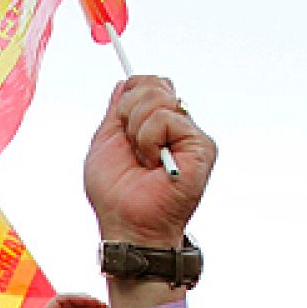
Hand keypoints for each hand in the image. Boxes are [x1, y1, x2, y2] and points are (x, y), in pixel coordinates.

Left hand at [84, 76, 213, 244]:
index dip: (128, 98)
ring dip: (137, 131)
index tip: (121, 127)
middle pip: (153, 84)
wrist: (128, 225)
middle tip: (132, 149)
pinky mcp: (201, 145)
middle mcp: (176, 126)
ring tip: (143, 161)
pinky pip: (166, 117)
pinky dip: (148, 140)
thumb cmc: (116, 195)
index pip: (146, 83)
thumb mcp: (105, 142)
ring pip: (158, 97)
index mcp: (155, 124)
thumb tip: (124, 82)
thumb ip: (116, 110)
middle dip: (129, 114)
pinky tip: (153, 164)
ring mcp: (190, 135)